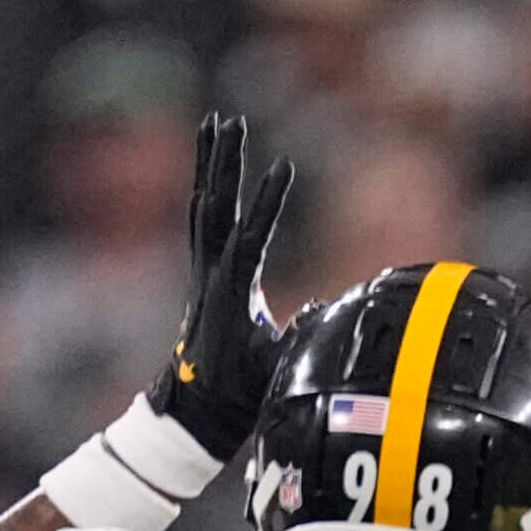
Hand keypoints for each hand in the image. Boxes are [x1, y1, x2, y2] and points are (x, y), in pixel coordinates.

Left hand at [146, 113, 293, 459]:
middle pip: (218, 205)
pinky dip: (206, 190)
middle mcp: (212, 272)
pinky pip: (202, 222)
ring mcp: (204, 271)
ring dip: (210, 164)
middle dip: (226, 163)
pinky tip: (208, 172)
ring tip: (215, 123)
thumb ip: (306, 338)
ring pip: (205, 205)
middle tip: (231, 121)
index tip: (285, 165)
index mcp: (233, 291)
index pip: (253, 236)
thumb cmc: (242, 392)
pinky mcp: (204, 274)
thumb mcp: (280, 367)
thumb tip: (333, 312)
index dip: (269, 202)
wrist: (197, 409)